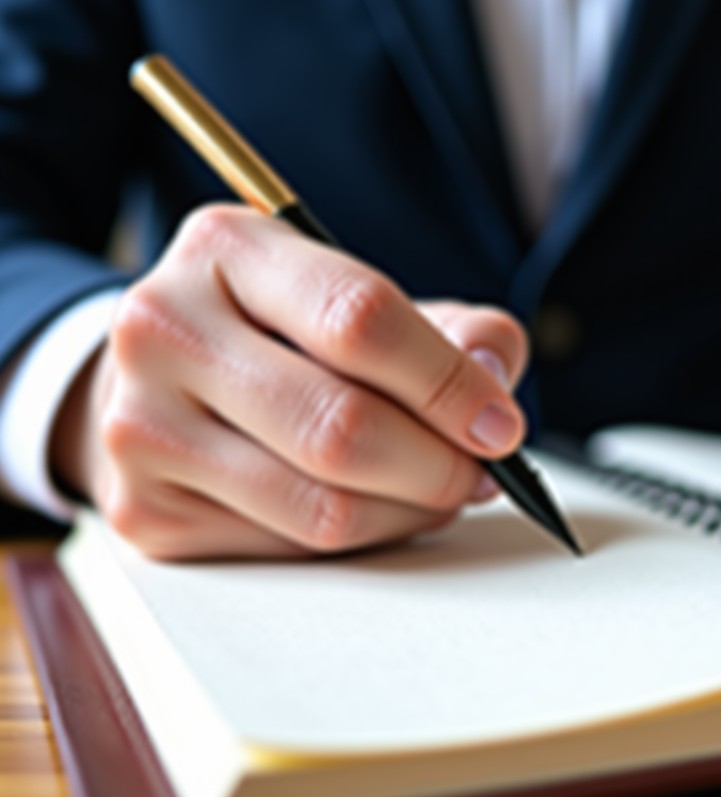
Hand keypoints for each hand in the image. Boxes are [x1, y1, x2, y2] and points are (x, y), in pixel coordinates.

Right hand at [50, 205, 527, 559]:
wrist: (161, 378)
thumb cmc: (279, 336)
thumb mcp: (357, 298)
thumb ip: (450, 328)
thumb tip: (494, 381)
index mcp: (227, 248)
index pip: (360, 318)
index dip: (448, 383)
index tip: (502, 426)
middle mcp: (165, 329)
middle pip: (341, 427)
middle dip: (439, 465)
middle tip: (480, 474)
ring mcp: (142, 426)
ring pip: (323, 507)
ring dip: (410, 512)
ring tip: (438, 492)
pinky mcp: (147, 509)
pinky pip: (292, 548)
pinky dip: (360, 538)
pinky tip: (376, 509)